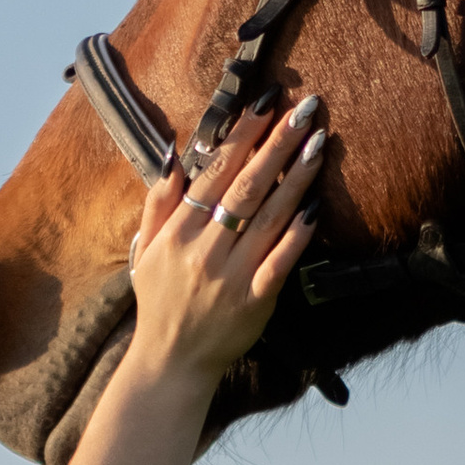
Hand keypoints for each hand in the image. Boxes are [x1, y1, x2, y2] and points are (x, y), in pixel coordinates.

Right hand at [119, 95, 323, 394]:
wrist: (171, 361)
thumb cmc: (160, 300)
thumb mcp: (145, 248)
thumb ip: (159, 202)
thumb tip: (175, 155)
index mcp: (178, 231)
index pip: (215, 171)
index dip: (243, 134)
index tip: (267, 103)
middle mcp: (204, 249)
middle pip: (247, 186)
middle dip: (278, 144)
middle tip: (306, 110)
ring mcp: (231, 275)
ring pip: (269, 217)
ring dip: (296, 177)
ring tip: (319, 143)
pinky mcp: (255, 301)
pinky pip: (281, 261)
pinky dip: (298, 234)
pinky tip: (317, 205)